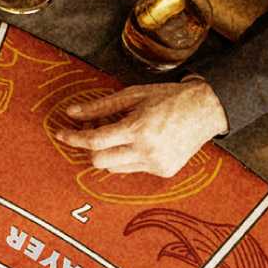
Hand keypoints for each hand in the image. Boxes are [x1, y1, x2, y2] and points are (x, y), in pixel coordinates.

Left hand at [51, 80, 227, 176]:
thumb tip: (71, 113)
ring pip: (114, 167)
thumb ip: (100, 106)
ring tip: (119, 134)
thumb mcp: (133, 95)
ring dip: (108, 153)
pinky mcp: (164, 172)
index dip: (73, 138)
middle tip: (92, 131)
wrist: (207, 110)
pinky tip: (138, 142)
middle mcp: (147, 151)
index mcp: (139, 129)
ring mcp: (157, 164)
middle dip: (90, 148)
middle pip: (100, 160)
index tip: (60, 133)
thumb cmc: (170, 98)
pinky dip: (127, 157)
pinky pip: (132, 169)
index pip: (95, 140)